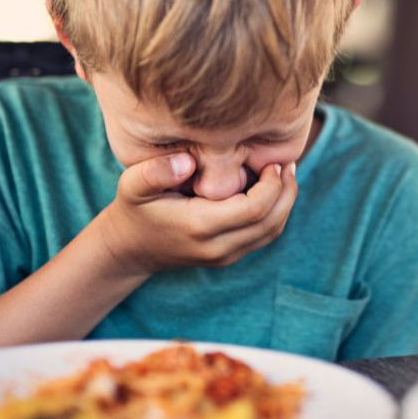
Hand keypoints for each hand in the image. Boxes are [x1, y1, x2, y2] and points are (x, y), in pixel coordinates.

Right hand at [94, 153, 298, 274]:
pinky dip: (275, 213)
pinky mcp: (229, 257)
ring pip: (272, 232)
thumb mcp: (132, 185)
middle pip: (271, 222)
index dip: (272, 184)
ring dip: (284, 203)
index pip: (255, 209)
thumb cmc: (134, 209)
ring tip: (284, 173)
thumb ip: (155, 171)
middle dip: (286, 192)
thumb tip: (188, 162)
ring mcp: (225, 256)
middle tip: (287, 163)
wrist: (131, 249)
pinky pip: (263, 236)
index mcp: (200, 227)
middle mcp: (217, 247)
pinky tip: (271, 189)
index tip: (271, 161)